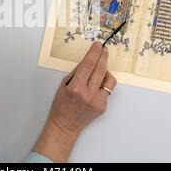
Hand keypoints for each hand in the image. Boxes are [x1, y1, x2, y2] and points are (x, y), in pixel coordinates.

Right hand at [32, 42, 116, 161]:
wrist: (65, 125)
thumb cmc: (61, 105)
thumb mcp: (64, 85)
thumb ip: (77, 72)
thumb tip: (88, 60)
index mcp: (76, 87)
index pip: (88, 64)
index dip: (94, 52)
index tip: (97, 45)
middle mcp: (88, 94)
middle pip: (100, 69)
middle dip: (103, 56)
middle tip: (104, 50)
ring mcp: (97, 101)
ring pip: (109, 79)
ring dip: (105, 71)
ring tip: (99, 71)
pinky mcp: (103, 106)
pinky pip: (107, 90)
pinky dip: (102, 84)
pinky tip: (96, 85)